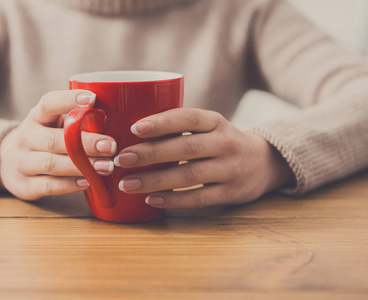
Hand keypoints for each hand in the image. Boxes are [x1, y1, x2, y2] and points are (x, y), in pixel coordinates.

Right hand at [0, 90, 116, 199]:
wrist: (6, 162)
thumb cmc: (44, 139)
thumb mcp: (52, 124)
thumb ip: (76, 121)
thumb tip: (119, 119)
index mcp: (36, 117)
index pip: (48, 104)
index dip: (68, 100)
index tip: (92, 98)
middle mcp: (26, 138)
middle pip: (55, 139)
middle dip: (86, 142)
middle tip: (111, 145)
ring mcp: (22, 162)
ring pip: (52, 163)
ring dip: (81, 166)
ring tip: (107, 166)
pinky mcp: (25, 185)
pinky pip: (49, 185)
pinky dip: (70, 184)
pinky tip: (89, 182)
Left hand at [114, 108, 294, 208]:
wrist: (264, 162)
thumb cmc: (221, 142)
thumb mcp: (209, 126)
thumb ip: (181, 127)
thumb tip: (130, 132)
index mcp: (216, 121)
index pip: (189, 117)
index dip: (162, 122)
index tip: (134, 128)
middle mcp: (226, 143)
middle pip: (186, 148)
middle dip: (151, 154)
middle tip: (121, 159)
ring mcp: (231, 169)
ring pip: (190, 175)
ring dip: (156, 180)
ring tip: (127, 184)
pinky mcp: (231, 192)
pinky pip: (199, 198)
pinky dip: (174, 200)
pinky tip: (151, 199)